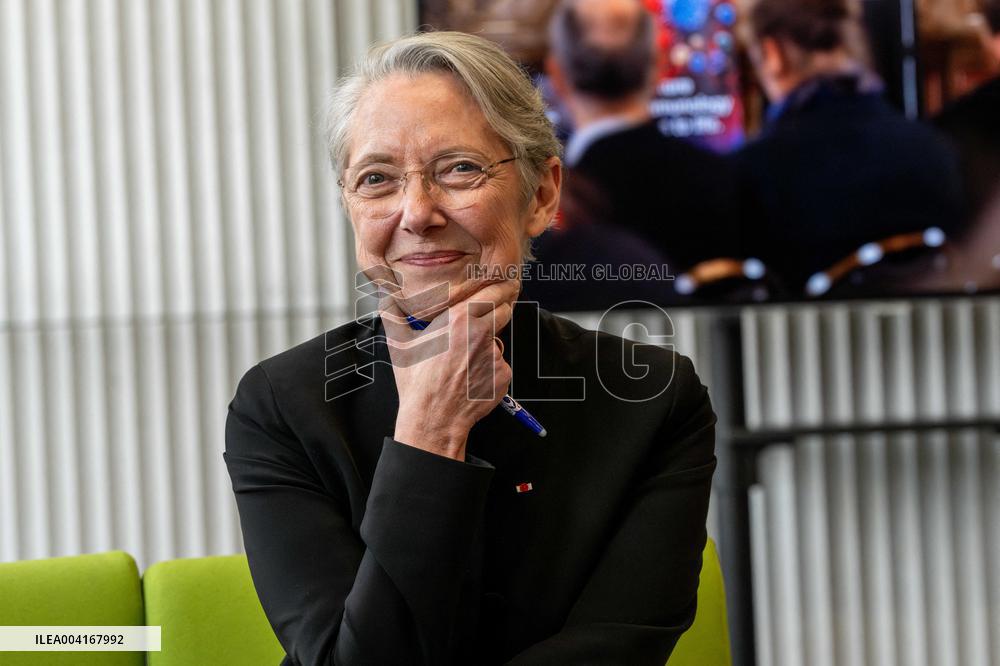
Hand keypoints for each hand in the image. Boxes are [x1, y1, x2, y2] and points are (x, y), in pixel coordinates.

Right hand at [381, 279, 518, 459]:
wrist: (433, 418)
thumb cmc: (417, 383)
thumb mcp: (398, 344)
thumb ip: (392, 313)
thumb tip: (385, 297)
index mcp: (458, 319)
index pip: (492, 292)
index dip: (498, 288)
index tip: (502, 284)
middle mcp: (481, 333)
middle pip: (504, 310)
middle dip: (497, 312)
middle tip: (484, 321)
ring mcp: (495, 355)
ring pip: (499, 340)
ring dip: (488, 345)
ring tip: (465, 361)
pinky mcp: (504, 375)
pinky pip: (501, 365)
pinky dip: (491, 369)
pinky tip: (472, 377)